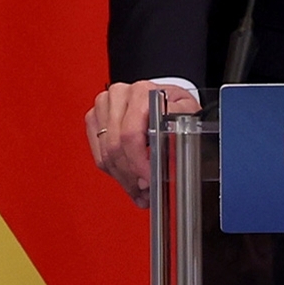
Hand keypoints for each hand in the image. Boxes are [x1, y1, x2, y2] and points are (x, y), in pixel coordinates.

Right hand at [85, 81, 194, 205]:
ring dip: (123, 178)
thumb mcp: (187, 114)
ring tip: (140, 192)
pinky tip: (129, 180)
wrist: (168, 98)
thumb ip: (177, 132)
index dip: (139, 163)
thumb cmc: (177, 106)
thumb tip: (166, 157)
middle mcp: (119, 96)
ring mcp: (104, 106)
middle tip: (146, 192)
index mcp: (141, 92)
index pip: (130, 134)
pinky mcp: (95, 118)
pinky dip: (114, 171)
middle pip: (115, 147)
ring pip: (106, 155)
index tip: (150, 180)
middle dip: (131, 175)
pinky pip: (99, 155)